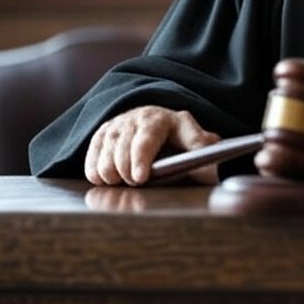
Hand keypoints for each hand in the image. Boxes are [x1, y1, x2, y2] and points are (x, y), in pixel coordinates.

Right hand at [84, 106, 220, 185]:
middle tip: (133, 185)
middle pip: (122, 149)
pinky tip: (103, 179)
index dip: (141, 160)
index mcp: (159, 119)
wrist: (155, 120)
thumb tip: (211, 148)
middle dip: (125, 170)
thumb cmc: (175, 135)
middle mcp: (135, 119)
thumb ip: (200, 142)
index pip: (146, 140)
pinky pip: (92, 153)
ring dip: (109, 172)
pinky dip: (94, 169)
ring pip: (105, 152)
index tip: (140, 179)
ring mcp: (116, 125)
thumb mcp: (191, 135)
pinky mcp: (101, 134)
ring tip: (119, 183)